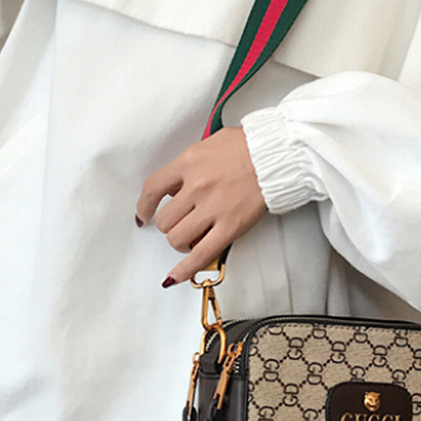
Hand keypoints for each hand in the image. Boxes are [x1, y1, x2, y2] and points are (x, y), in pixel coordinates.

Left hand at [135, 127, 267, 285]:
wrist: (277, 155)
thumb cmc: (248, 146)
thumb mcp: (209, 144)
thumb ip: (190, 164)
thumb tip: (176, 185)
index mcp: (189, 162)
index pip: (153, 188)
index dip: (144, 206)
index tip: (144, 215)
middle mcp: (196, 186)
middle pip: (165, 219)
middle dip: (170, 225)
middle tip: (181, 223)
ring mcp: (212, 208)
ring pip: (177, 238)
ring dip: (180, 242)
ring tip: (190, 238)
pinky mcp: (230, 227)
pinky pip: (201, 254)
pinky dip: (185, 269)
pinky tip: (175, 276)